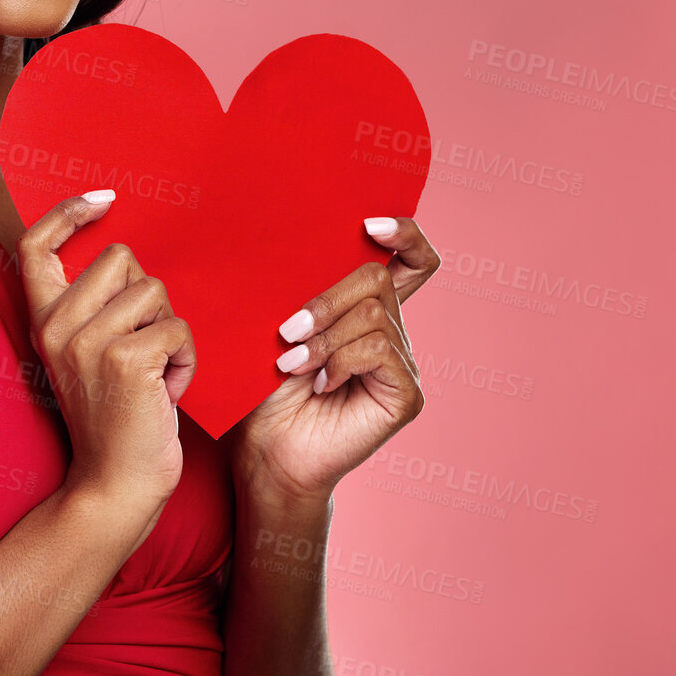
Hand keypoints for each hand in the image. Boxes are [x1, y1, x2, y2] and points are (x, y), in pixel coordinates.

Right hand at [17, 190, 194, 535]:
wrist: (115, 488)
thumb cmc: (116, 420)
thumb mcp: (86, 358)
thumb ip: (93, 309)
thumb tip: (128, 255)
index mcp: (44, 322)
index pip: (35, 245)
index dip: (66, 212)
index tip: (103, 201)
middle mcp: (58, 327)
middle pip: (120, 259)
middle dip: (147, 297)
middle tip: (142, 347)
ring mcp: (89, 342)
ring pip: (155, 292)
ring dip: (170, 332)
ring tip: (155, 375)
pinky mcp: (126, 359)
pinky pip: (178, 329)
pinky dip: (186, 361)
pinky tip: (168, 392)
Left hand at [224, 216, 441, 505]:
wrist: (266, 451)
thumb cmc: (263, 389)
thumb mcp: (277, 327)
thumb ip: (298, 289)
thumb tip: (284, 234)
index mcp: (364, 310)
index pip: (413, 259)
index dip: (404, 233)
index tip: (368, 225)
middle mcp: (392, 332)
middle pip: (378, 277)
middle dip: (326, 298)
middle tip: (286, 331)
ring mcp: (402, 364)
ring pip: (372, 314)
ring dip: (323, 337)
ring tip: (291, 363)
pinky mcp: (405, 394)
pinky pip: (379, 351)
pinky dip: (340, 361)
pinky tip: (319, 384)